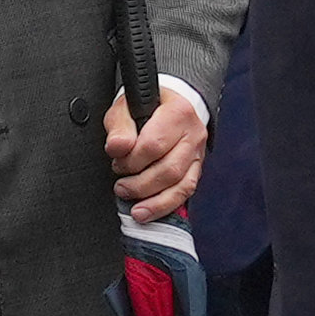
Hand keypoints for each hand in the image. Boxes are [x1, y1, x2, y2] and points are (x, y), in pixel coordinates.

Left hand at [105, 84, 207, 223]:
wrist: (169, 103)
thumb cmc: (147, 106)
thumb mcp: (125, 108)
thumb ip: (119, 127)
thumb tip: (117, 147)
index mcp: (178, 112)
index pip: (154, 145)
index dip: (131, 159)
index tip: (116, 160)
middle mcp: (193, 133)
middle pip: (169, 169)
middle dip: (140, 184)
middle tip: (121, 185)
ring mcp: (197, 152)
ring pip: (180, 185)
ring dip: (153, 200)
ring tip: (133, 207)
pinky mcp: (196, 168)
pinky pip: (186, 192)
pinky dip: (165, 205)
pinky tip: (149, 211)